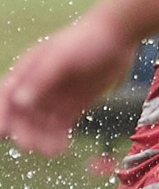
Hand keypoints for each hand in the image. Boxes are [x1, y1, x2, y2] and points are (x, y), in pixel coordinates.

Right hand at [0, 13, 134, 155]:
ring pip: (43, 122)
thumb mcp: (59, 57)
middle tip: (30, 145)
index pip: (8, 95)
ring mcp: (57, 95)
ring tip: (50, 151)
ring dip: (43, 137)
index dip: (3, 114)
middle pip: (24, 113)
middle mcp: (39, 85)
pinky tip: (61, 147)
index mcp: (28, 71)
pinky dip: (59, 136)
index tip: (3, 131)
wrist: (117, 37)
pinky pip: (63, 123)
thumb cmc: (85, 40)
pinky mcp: (75, 102)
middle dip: (24, 130)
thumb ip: (40, 79)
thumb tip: (20, 101)